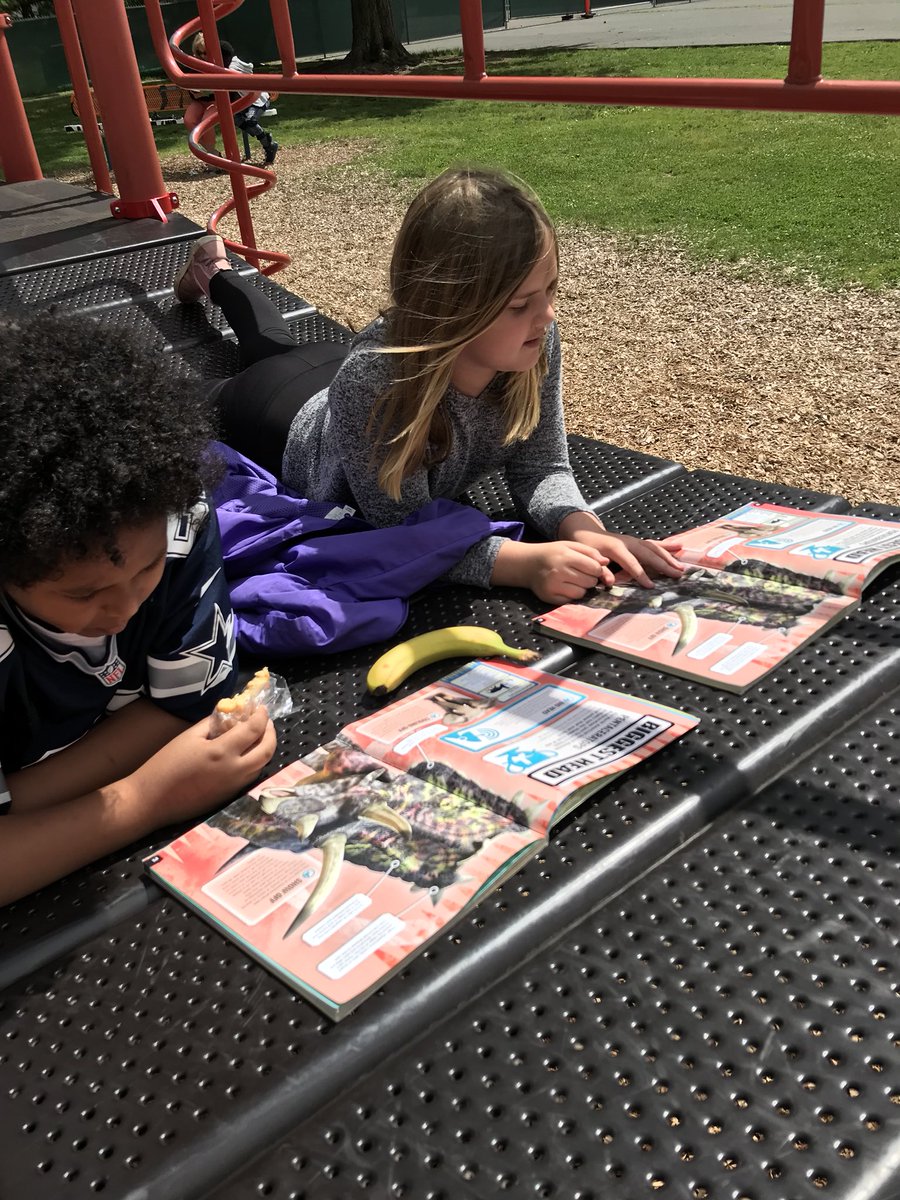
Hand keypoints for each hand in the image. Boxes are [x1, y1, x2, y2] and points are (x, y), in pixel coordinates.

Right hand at [128, 706, 276, 829]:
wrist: (151, 801)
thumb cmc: (165, 765)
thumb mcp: (188, 737)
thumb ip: (212, 724)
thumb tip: (229, 715)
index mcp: (222, 752)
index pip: (253, 729)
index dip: (261, 716)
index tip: (260, 708)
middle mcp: (235, 770)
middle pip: (266, 750)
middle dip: (271, 733)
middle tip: (265, 722)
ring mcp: (234, 786)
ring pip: (262, 765)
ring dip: (265, 748)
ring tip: (258, 736)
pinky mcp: (230, 796)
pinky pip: (252, 776)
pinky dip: (256, 762)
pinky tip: (247, 754)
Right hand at [492, 539, 612, 603]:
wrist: (527, 563)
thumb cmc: (552, 553)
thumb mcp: (570, 545)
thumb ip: (590, 552)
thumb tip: (606, 562)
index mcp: (566, 556)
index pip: (594, 568)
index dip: (597, 569)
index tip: (592, 568)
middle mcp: (559, 572)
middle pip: (590, 582)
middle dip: (589, 579)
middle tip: (580, 574)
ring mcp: (553, 586)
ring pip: (581, 593)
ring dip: (581, 588)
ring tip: (572, 580)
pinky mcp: (549, 597)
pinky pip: (570, 601)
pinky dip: (571, 595)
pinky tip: (564, 587)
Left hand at [579, 532, 683, 588]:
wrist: (586, 532)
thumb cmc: (587, 548)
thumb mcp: (589, 559)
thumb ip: (600, 571)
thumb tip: (610, 582)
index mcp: (616, 548)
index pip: (632, 564)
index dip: (641, 575)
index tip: (651, 586)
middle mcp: (629, 542)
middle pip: (649, 555)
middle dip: (664, 565)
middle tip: (678, 575)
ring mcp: (634, 540)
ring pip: (655, 548)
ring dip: (669, 557)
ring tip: (681, 567)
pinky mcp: (637, 541)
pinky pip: (654, 544)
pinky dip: (667, 546)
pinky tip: (679, 547)